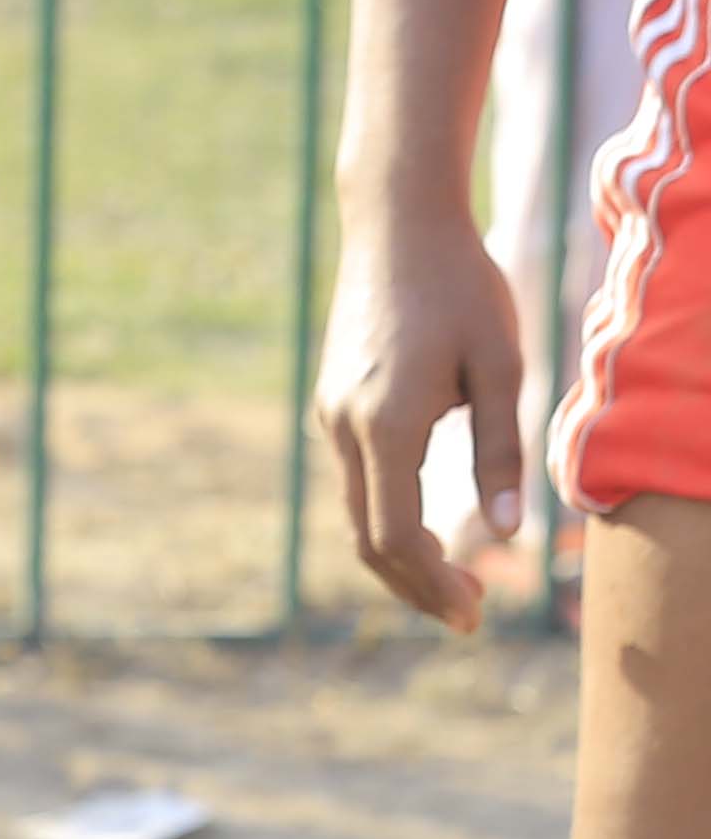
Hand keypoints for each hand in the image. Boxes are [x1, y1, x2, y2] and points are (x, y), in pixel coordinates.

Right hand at [320, 181, 530, 634]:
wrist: (395, 224)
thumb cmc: (462, 287)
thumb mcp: (501, 367)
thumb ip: (500, 452)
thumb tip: (506, 534)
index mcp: (386, 425)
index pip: (395, 537)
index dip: (433, 586)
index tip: (474, 613)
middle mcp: (345, 428)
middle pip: (368, 540)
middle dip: (417, 586)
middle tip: (472, 612)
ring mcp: (331, 417)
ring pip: (359, 512)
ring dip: (403, 555)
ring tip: (460, 575)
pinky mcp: (335, 404)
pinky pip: (359, 479)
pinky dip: (390, 515)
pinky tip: (431, 519)